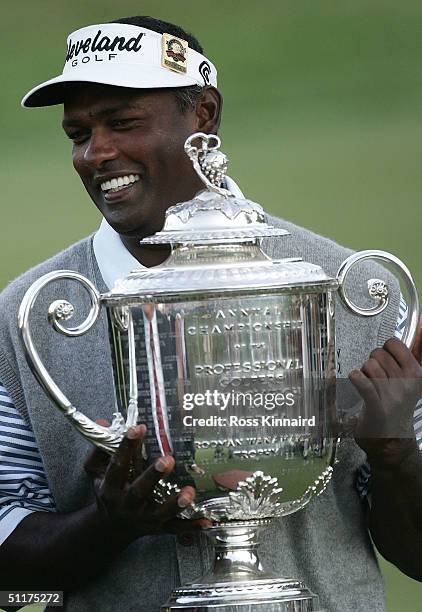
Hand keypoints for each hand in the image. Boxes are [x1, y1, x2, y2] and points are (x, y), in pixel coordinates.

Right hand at [84, 424, 209, 540]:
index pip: (118, 465)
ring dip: (175, 504)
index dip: (127, 446)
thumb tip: (103, 421)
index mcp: (111, 487)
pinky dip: (191, 526)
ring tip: (189, 492)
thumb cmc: (107, 492)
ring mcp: (143, 518)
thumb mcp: (95, 471)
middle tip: (167, 459)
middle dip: (153, 476)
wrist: (108, 530)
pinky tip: (207, 521)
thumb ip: (100, 447)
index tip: (138, 428)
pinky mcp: (157, 528)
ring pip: (160, 513)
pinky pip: (176, 529)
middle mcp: (127, 504)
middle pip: (140, 490)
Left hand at [349, 337, 421, 467]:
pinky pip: (365, 384)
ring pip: (368, 366)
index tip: (385, 361)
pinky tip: (355, 378)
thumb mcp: (409, 379)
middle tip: (375, 377)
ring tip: (368, 385)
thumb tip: (420, 325)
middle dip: (372, 362)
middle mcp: (407, 383)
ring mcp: (393, 395)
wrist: (391, 439)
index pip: (394, 343)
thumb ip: (410, 354)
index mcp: (417, 373)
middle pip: (377, 354)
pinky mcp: (378, 407)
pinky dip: (357, 378)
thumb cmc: (396, 405)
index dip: (384, 350)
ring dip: (364, 373)